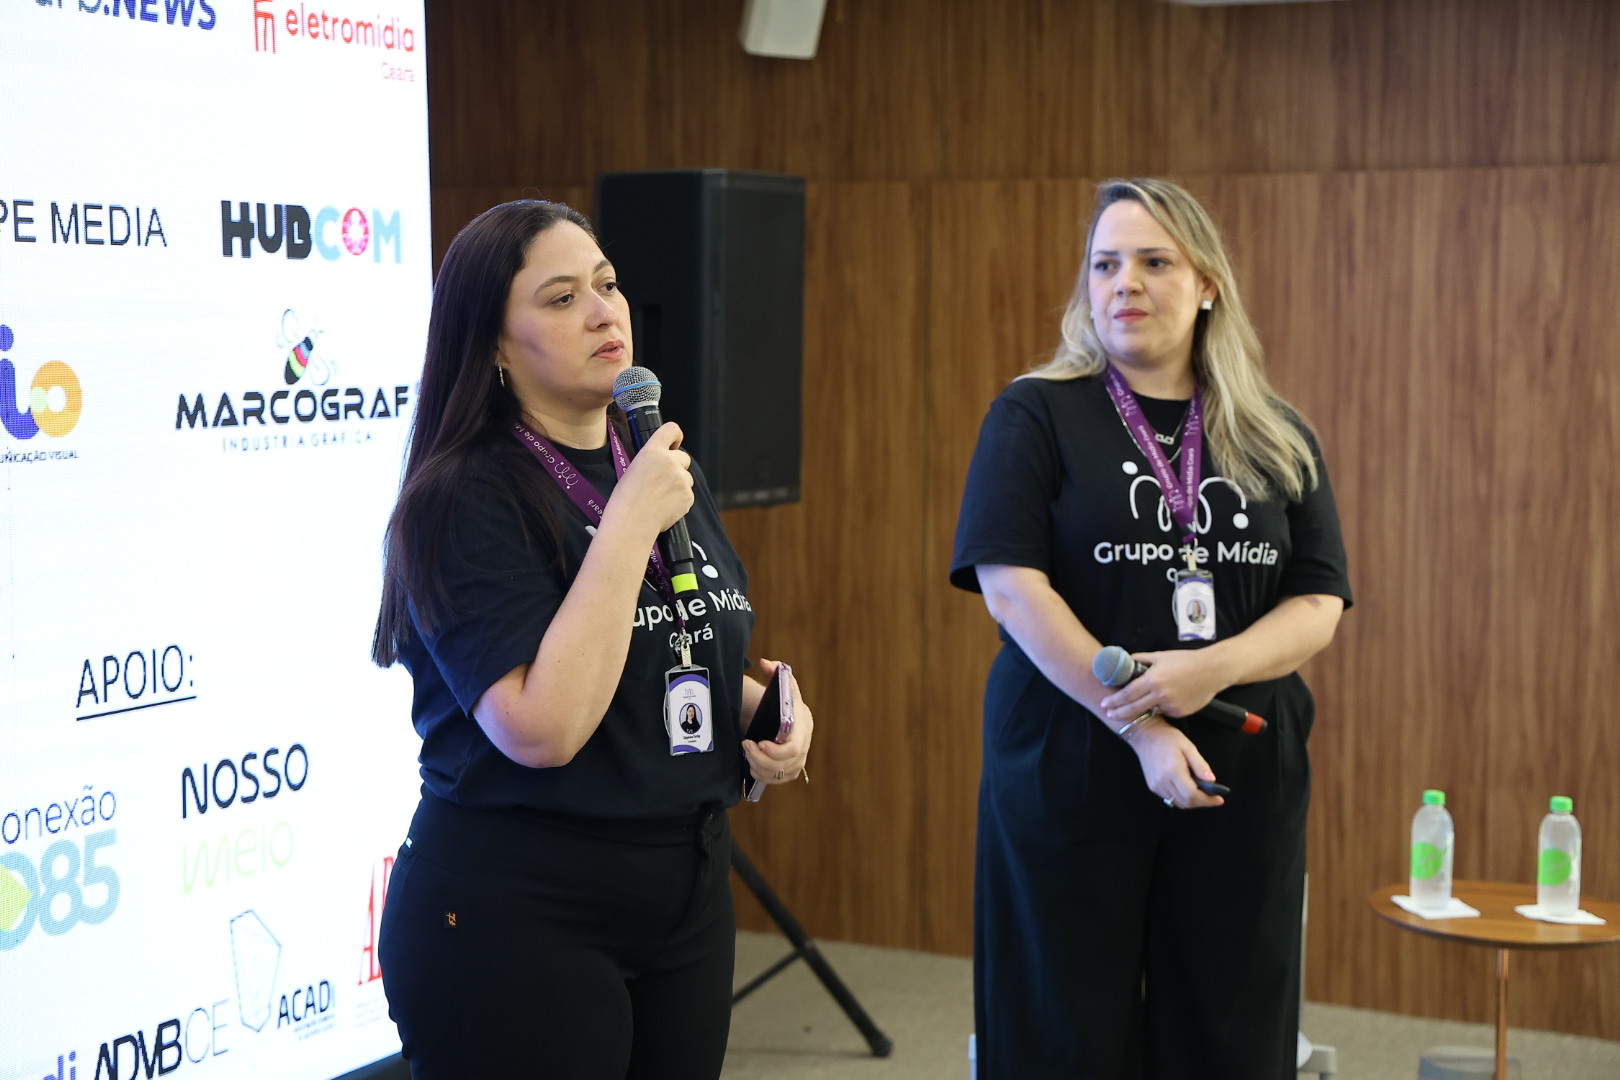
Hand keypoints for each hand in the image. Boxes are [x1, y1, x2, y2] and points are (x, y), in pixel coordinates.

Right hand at [609, 421, 693, 534]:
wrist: (631, 522)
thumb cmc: (626, 498)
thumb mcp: (634, 468)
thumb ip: (653, 460)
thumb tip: (666, 460)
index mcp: (652, 451)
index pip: (672, 429)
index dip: (676, 436)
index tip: (674, 443)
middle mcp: (670, 461)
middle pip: (684, 457)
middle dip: (677, 467)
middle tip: (662, 481)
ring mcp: (681, 479)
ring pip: (686, 478)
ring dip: (678, 485)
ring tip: (660, 497)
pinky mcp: (688, 496)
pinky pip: (687, 494)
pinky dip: (679, 500)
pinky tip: (664, 506)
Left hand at [742, 658, 813, 786]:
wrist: (780, 716)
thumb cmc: (780, 701)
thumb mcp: (781, 685)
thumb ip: (776, 671)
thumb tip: (765, 663)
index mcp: (804, 726)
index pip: (793, 747)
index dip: (775, 750)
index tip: (757, 743)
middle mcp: (804, 745)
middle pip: (785, 764)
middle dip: (762, 758)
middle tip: (746, 746)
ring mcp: (799, 760)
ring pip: (778, 774)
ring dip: (759, 766)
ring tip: (747, 753)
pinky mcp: (790, 771)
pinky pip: (776, 780)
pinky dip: (762, 774)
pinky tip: (752, 763)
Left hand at [1098, 647, 1225, 722]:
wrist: (1212, 670)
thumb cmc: (1186, 661)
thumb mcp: (1161, 656)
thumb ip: (1142, 659)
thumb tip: (1128, 660)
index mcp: (1153, 680)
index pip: (1127, 694)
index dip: (1114, 700)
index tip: (1104, 703)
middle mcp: (1160, 695)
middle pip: (1133, 708)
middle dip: (1119, 712)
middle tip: (1109, 714)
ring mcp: (1171, 705)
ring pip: (1150, 711)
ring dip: (1140, 711)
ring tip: (1128, 711)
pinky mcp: (1180, 712)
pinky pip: (1165, 712)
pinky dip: (1160, 709)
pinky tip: (1159, 704)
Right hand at [1127, 720, 1224, 809]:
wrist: (1145, 735)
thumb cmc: (1167, 738)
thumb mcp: (1188, 746)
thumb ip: (1200, 765)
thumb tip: (1212, 780)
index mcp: (1173, 771)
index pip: (1192, 795)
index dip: (1207, 800)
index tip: (1219, 800)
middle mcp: (1163, 782)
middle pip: (1186, 802)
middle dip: (1202, 803)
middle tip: (1214, 798)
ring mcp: (1156, 785)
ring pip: (1178, 803)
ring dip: (1192, 802)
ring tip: (1202, 795)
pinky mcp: (1153, 786)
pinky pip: (1170, 799)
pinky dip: (1182, 798)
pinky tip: (1188, 790)